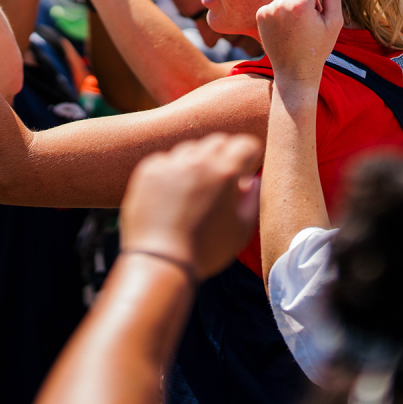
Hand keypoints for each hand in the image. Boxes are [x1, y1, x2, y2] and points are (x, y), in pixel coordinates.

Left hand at [120, 134, 262, 279]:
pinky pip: (166, 161)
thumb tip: (254, 180)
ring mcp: (169, 164)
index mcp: (225, 172)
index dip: (251, 155)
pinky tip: (173, 195)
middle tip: (223, 179)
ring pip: (191, 149)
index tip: (248, 167)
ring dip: (198, 162)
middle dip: (226, 155)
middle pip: (218, 141)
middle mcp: (197, 161)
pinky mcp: (148, 171)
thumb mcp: (242, 229)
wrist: (160, 262)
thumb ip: (254, 199)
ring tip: (196, 190)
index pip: (246, 144)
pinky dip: (173, 172)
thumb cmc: (206, 251)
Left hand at [256, 0, 343, 85]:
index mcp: (299, 4)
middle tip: (311, 21)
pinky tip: (288, 28)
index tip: (321, 4)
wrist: (293, 70)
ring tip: (300, 26)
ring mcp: (267, 9)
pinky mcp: (260, 15)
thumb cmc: (318, 47)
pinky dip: (283, 11)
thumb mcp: (334, 21)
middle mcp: (280, 4)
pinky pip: (276, 3)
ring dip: (295, 4)